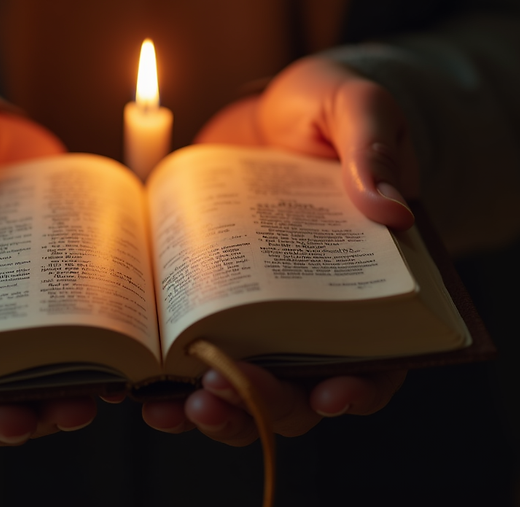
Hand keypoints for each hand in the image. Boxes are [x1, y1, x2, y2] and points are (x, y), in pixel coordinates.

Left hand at [149, 57, 415, 444]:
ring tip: (167, 406)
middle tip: (218, 393)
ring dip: (210, 410)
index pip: (380, 359)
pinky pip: (191, 356)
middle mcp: (318, 318)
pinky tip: (128, 385)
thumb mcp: (358, 109)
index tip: (328, 395)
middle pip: (301, 391)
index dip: (359, 389)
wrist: (273, 112)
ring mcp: (261, 318)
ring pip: (243, 390)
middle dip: (261, 405)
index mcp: (373, 287)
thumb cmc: (329, 113)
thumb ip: (373, 150)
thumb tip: (391, 209)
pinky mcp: (212, 304)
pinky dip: (163, 381)